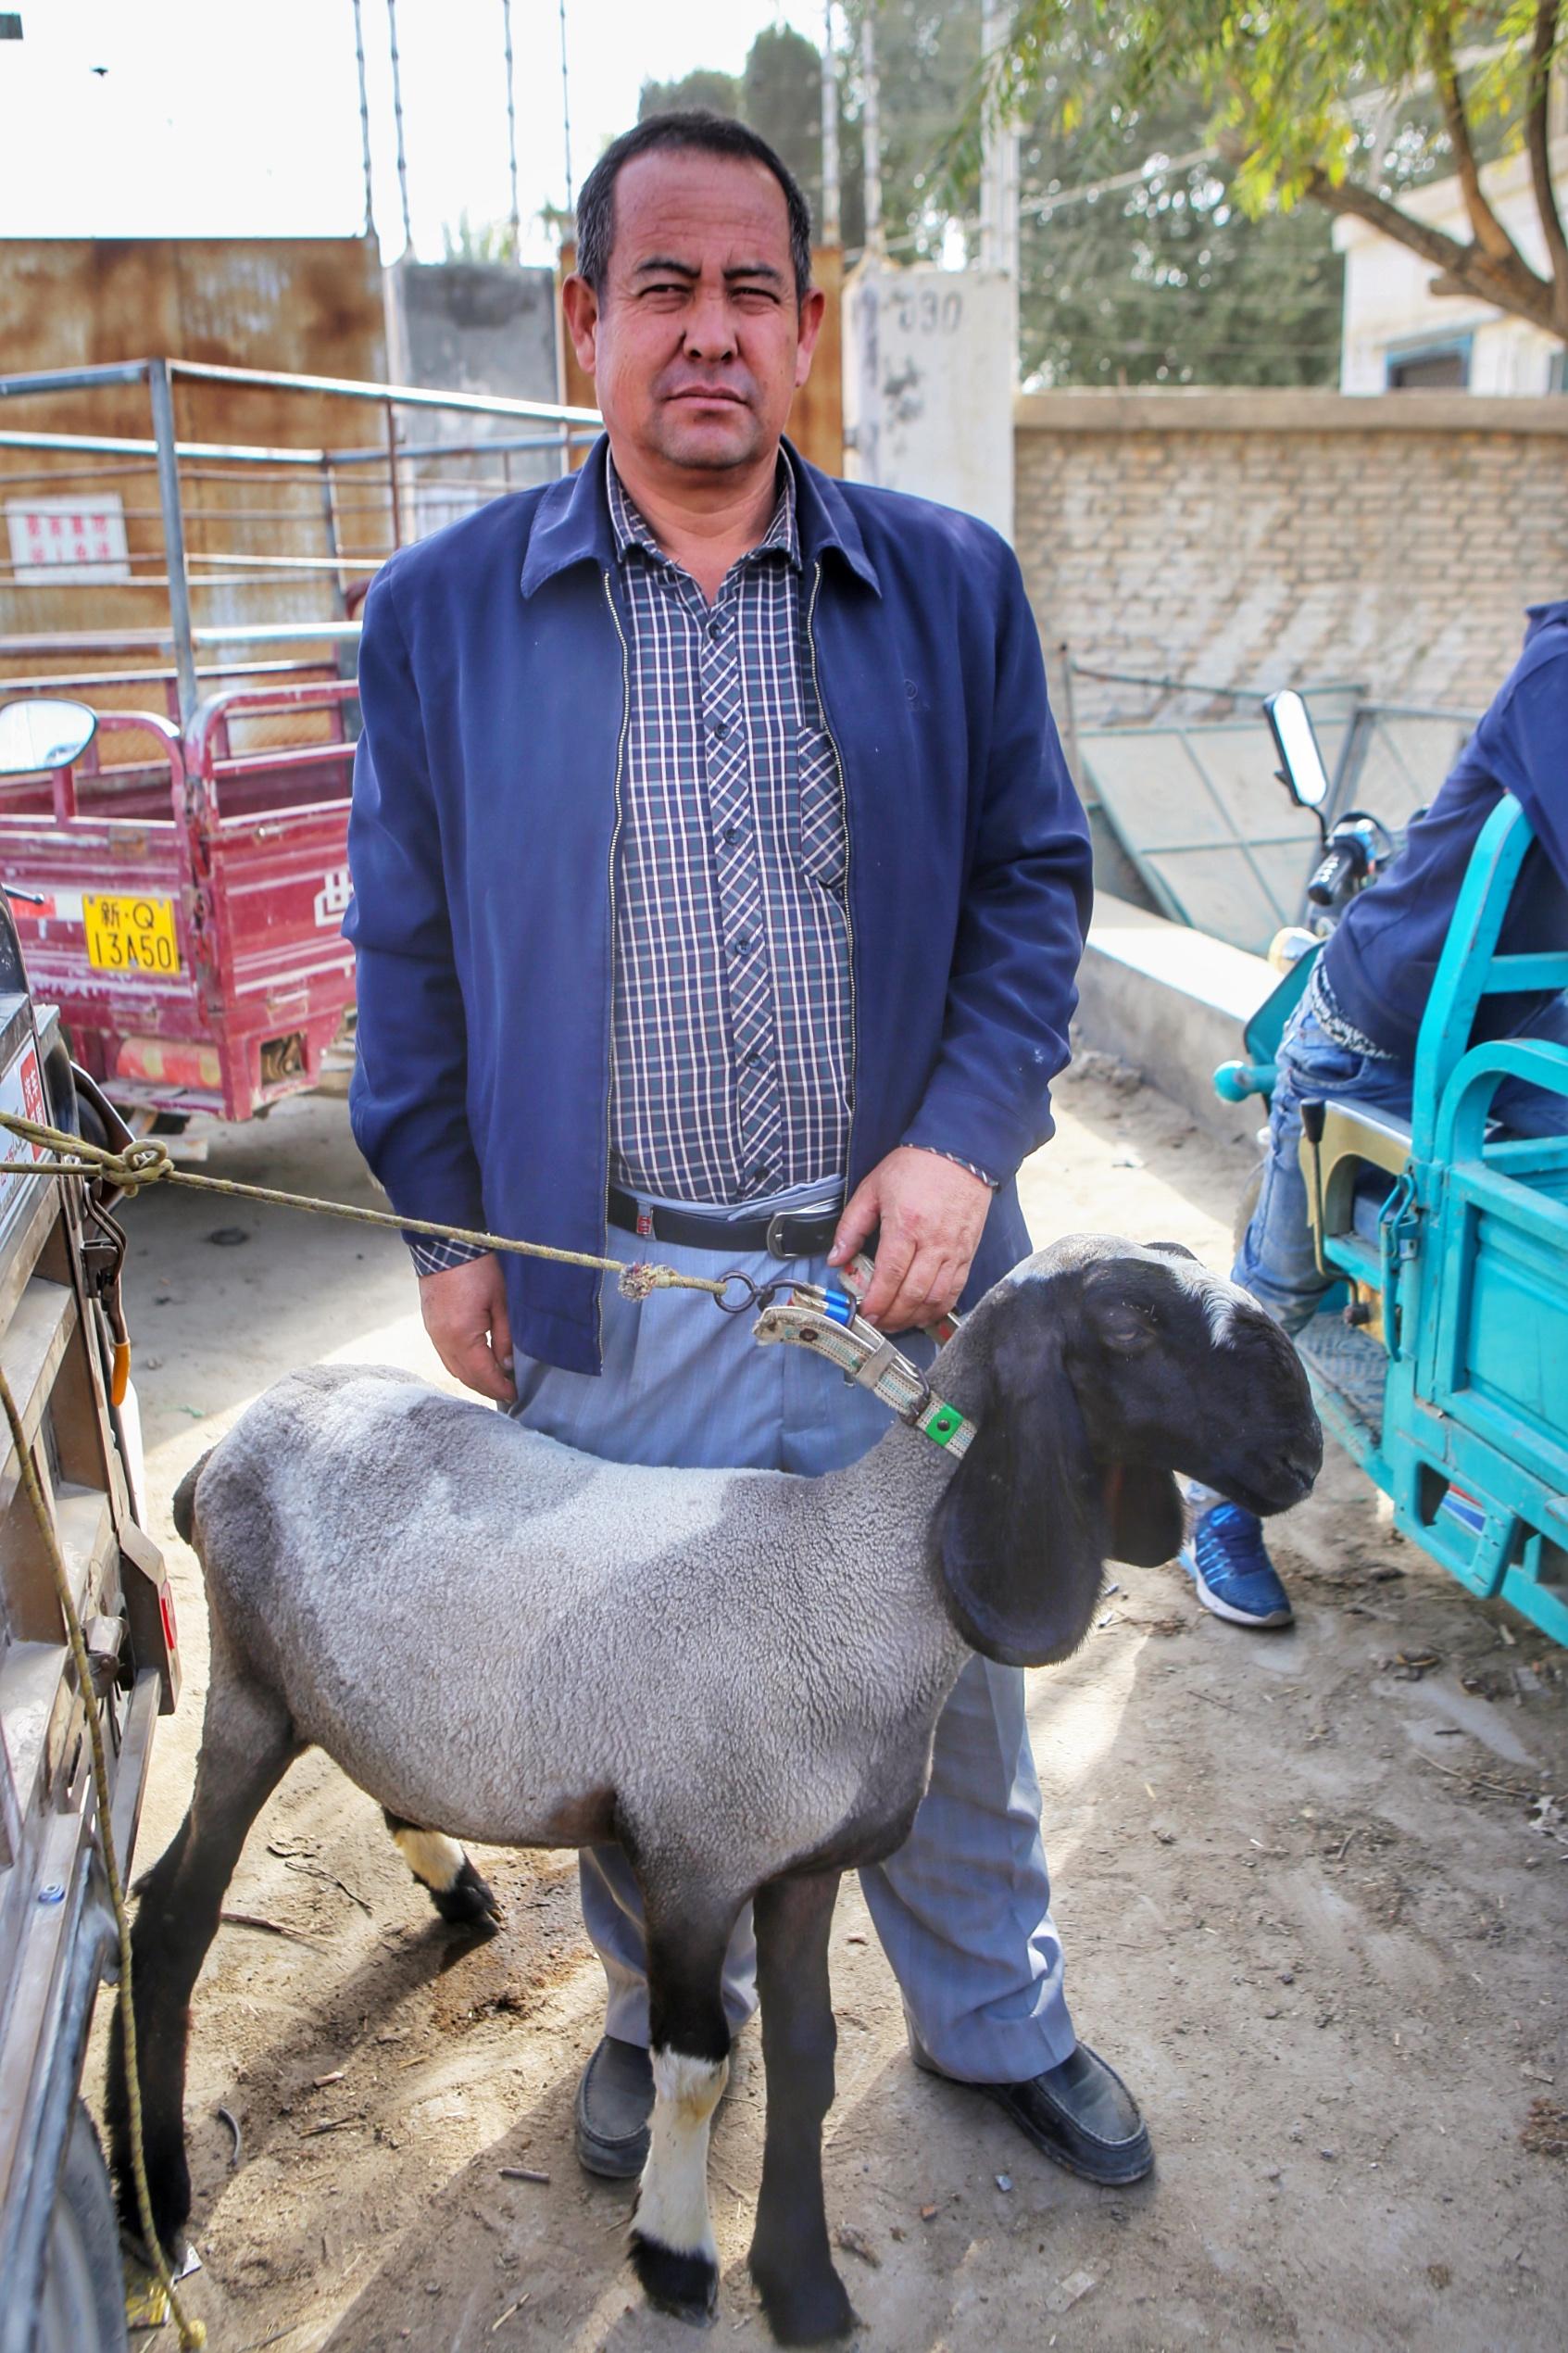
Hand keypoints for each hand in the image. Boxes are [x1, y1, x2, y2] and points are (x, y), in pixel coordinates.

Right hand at [418, 1253, 515, 1403]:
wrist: (446, 1246)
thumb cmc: (478, 1269)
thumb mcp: (501, 1302)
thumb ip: (506, 1337)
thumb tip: (508, 1366)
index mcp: (461, 1336)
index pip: (483, 1375)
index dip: (500, 1388)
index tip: (516, 1395)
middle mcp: (442, 1340)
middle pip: (466, 1377)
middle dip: (488, 1388)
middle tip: (509, 1392)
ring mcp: (433, 1334)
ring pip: (454, 1369)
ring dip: (474, 1379)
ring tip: (496, 1381)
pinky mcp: (431, 1327)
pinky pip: (447, 1357)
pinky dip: (463, 1366)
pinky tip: (477, 1365)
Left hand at [828, 1148, 990, 1333]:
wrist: (959, 1151)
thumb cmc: (914, 1167)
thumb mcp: (872, 1188)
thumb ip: (851, 1226)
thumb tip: (835, 1259)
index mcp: (906, 1225)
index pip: (890, 1275)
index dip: (877, 1301)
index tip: (865, 1314)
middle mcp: (933, 1242)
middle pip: (913, 1294)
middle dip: (892, 1316)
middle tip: (877, 1323)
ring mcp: (954, 1250)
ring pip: (936, 1298)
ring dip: (914, 1317)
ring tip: (896, 1323)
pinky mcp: (968, 1252)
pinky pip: (955, 1290)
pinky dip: (938, 1308)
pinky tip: (923, 1314)